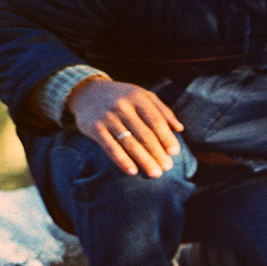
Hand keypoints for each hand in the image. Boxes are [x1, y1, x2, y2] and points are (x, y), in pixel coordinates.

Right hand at [67, 77, 183, 176]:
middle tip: (167, 167)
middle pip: (144, 134)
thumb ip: (163, 111)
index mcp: (138, 97)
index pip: (156, 121)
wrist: (86, 92)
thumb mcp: (143, 96)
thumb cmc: (122, 97)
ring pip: (129, 143)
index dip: (166, 138)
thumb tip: (180, 129)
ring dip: (144, 160)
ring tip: (155, 173)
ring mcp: (108, 117)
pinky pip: (110, 147)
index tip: (174, 152)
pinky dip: (122, 160)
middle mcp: (123, 106)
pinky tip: (133, 171)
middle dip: (157, 153)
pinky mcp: (95, 128)